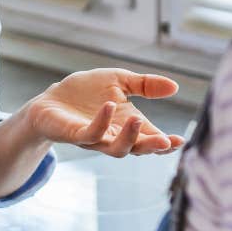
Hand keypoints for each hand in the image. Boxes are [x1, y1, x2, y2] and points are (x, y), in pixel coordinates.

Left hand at [24, 69, 183, 157]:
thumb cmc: (85, 93)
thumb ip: (145, 85)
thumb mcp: (119, 81)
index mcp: (127, 125)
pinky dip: (101, 122)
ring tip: (138, 119)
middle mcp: (114, 136)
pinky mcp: (75, 134)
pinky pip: (90, 134)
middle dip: (152, 147)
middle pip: (137, 149)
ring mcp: (95, 138)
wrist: (51, 99)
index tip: (180, 140)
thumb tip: (175, 86)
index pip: (151, 138)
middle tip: (166, 142)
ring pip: (116, 148)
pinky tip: (108, 106)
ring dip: (129, 137)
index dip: (165, 143)